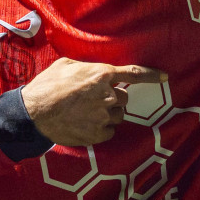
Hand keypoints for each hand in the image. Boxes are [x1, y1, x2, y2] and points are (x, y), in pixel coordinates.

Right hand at [19, 58, 167, 146]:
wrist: (33, 113)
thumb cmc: (46, 86)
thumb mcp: (65, 65)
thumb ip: (87, 66)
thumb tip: (94, 69)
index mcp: (102, 75)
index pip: (134, 74)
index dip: (152, 76)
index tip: (165, 77)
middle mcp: (107, 96)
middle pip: (124, 99)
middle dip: (113, 99)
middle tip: (93, 100)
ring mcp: (104, 116)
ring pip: (117, 116)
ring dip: (107, 115)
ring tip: (85, 113)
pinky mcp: (98, 134)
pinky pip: (108, 131)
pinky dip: (100, 129)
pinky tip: (84, 124)